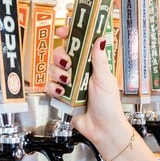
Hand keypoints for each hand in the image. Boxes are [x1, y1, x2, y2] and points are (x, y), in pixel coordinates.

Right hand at [45, 31, 130, 150]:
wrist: (102, 129)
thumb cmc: (109, 106)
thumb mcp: (105, 79)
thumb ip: (99, 58)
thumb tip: (100, 38)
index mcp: (91, 63)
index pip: (78, 44)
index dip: (70, 35)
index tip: (63, 31)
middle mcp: (79, 71)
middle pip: (61, 53)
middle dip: (61, 56)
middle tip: (67, 63)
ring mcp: (69, 83)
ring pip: (53, 68)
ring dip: (57, 73)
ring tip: (67, 81)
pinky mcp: (61, 95)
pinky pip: (50, 86)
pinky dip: (54, 88)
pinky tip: (62, 92)